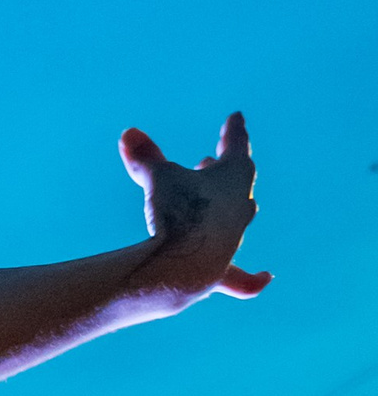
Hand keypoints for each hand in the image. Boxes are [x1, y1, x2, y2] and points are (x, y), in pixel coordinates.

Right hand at [121, 113, 268, 300]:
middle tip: (207, 160)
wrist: (182, 266)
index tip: (235, 118)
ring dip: (223, 206)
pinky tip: (266, 277)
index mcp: (235, 174)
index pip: (236, 145)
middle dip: (222, 169)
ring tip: (208, 203)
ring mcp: (235, 237)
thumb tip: (129, 134)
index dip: (234, 130)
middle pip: (238, 180)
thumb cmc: (176, 213)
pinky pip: (240, 275)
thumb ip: (145, 157)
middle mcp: (241, 204)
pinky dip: (251, 278)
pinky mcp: (223, 267)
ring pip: (236, 217)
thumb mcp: (158, 179)